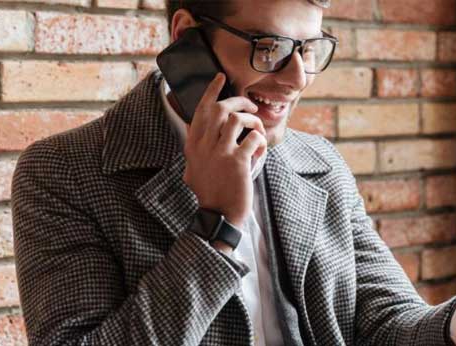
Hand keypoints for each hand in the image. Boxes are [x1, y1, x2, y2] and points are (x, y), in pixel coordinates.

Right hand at [182, 73, 266, 227]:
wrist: (218, 214)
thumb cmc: (210, 192)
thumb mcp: (194, 168)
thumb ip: (198, 149)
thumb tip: (197, 131)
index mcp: (193, 144)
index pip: (201, 109)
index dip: (212, 90)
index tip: (220, 77)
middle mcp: (204, 145)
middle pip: (222, 108)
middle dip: (239, 102)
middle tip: (251, 107)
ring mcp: (220, 152)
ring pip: (237, 119)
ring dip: (253, 121)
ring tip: (258, 130)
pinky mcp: (237, 162)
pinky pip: (254, 139)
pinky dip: (261, 141)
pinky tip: (261, 150)